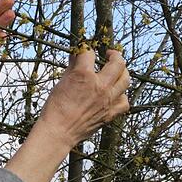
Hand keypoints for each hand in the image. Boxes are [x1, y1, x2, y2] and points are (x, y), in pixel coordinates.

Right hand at [4, 49, 129, 181]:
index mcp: (83, 75)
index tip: (85, 50)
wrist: (58, 131)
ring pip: (125, 80)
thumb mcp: (61, 83)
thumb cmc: (55, 108)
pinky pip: (124, 102)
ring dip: (122, 72)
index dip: (86, 49)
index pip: (89, 53)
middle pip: (118, 63)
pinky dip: (122, 96)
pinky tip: (115, 94)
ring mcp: (107, 100)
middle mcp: (99, 85)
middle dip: (114, 55)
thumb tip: (76, 57)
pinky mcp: (110, 113)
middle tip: (109, 55)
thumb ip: (71, 68)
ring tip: (116, 72)